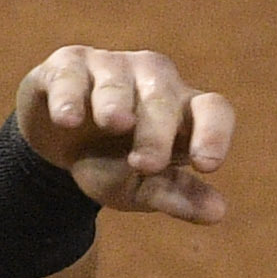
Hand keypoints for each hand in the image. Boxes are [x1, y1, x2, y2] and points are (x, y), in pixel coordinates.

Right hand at [17, 46, 235, 224]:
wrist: (58, 147)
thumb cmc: (113, 164)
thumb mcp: (142, 188)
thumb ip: (177, 198)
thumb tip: (218, 213)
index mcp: (183, 111)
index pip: (213, 109)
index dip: (214, 133)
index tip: (206, 165)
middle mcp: (153, 80)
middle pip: (163, 97)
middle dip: (156, 131)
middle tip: (146, 164)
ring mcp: (110, 66)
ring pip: (117, 80)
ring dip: (116, 102)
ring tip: (114, 123)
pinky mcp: (67, 64)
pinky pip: (71, 75)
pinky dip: (70, 96)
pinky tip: (68, 119)